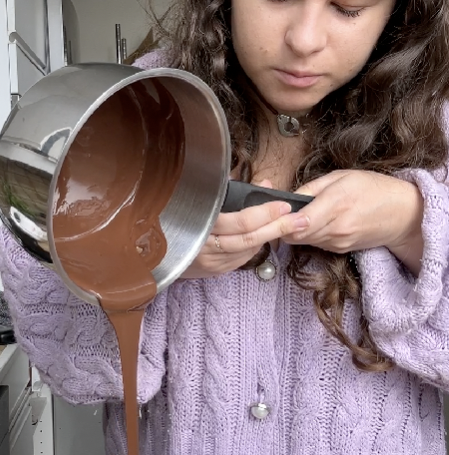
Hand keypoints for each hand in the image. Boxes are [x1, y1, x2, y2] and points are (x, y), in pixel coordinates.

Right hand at [181, 179, 300, 279]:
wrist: (154, 248)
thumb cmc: (176, 216)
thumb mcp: (200, 197)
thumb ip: (233, 191)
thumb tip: (265, 183)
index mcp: (198, 225)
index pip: (239, 222)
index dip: (263, 213)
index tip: (283, 204)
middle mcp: (204, 248)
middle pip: (248, 238)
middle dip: (277, 227)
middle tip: (300, 218)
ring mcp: (210, 262)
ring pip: (247, 250)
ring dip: (271, 237)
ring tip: (292, 225)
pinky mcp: (215, 271)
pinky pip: (241, 258)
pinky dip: (256, 246)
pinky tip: (266, 236)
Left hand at [280, 169, 423, 271]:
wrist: (402, 214)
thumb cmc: (373, 189)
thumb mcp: (341, 177)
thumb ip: (311, 187)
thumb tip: (287, 198)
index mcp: (337, 203)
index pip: (300, 221)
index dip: (281, 220)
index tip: (271, 214)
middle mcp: (337, 227)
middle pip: (296, 234)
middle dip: (281, 226)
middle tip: (272, 214)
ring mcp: (339, 241)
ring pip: (302, 241)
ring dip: (293, 231)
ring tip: (291, 216)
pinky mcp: (340, 250)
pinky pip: (314, 243)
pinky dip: (307, 235)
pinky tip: (311, 223)